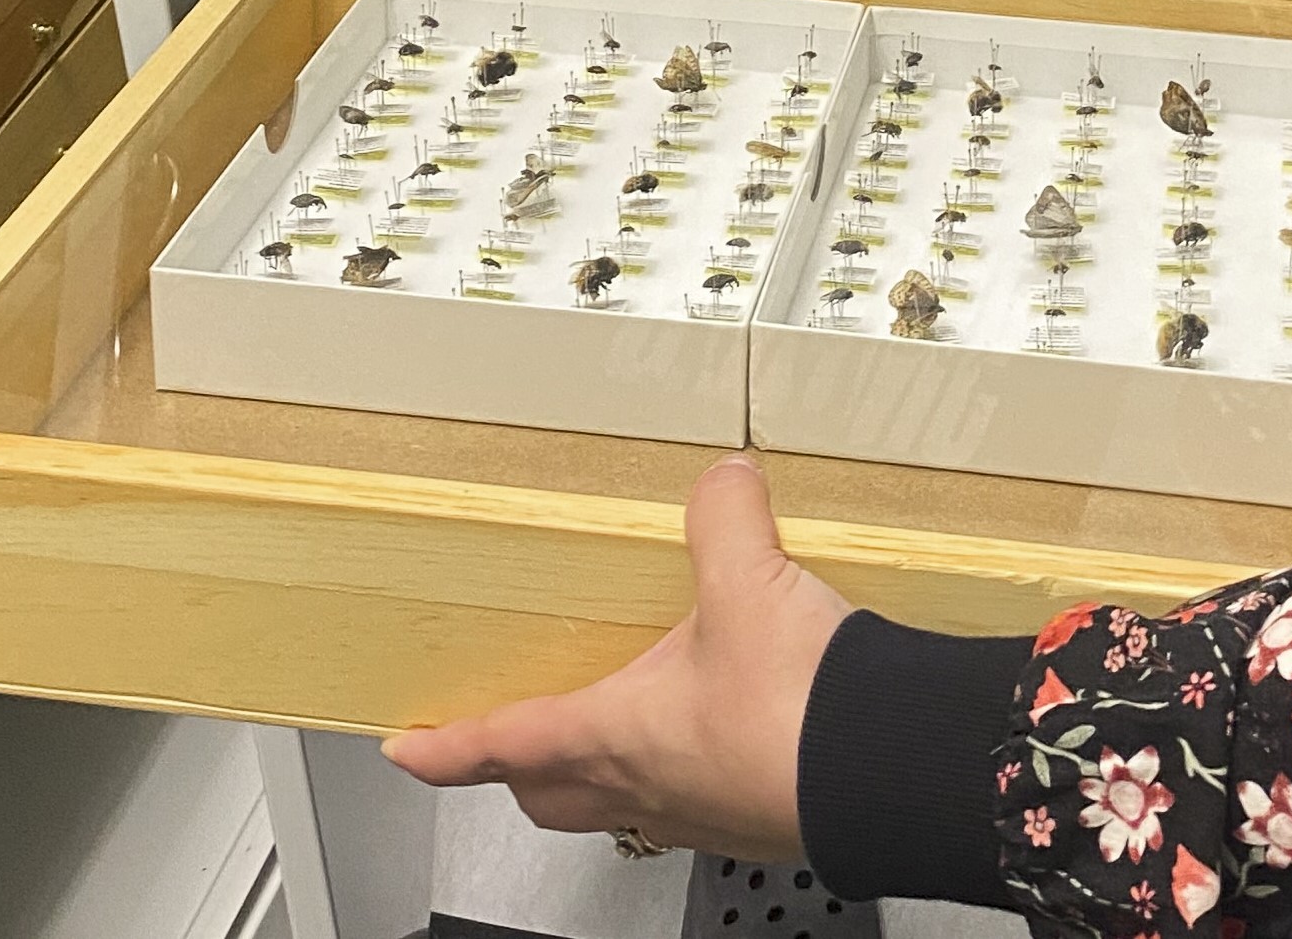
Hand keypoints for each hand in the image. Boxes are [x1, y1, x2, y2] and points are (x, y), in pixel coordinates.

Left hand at [383, 454, 849, 860]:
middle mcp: (648, 785)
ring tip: (616, 727)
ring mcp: (703, 812)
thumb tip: (721, 476)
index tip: (406, 750)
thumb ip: (722, 516)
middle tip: (501, 746)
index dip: (448, 747)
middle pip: (554, 793)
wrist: (886, 769)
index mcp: (618, 734)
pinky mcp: (759, 815)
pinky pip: (693, 800)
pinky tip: (717, 730)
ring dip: (602, 772)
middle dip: (520, 770)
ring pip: (622, 804)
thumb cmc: (798, 708)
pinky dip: (682, 769)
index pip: (507, 743)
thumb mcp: (746, 581)